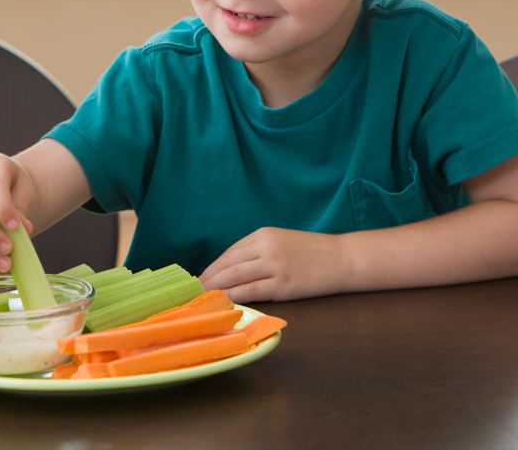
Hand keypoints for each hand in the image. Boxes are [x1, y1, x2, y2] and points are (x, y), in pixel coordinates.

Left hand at [199, 227, 347, 301]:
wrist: (343, 259)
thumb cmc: (312, 252)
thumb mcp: (280, 241)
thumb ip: (256, 251)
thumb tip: (229, 269)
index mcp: (263, 234)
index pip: (229, 253)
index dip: (212, 268)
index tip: (199, 278)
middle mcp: (266, 247)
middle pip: (227, 265)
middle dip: (208, 279)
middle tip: (193, 291)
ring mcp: (275, 266)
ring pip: (235, 277)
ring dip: (215, 289)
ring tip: (203, 298)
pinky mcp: (284, 284)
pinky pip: (252, 291)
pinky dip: (234, 297)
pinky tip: (224, 302)